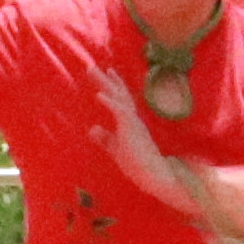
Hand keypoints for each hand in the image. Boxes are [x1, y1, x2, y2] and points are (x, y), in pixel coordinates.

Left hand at [90, 61, 184, 204]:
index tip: (108, 71)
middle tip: (91, 66)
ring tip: (93, 71)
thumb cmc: (138, 165)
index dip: (115, 85)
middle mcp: (133, 119)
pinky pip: (120, 112)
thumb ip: (106, 139)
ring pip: (118, 98)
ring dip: (105, 84)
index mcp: (130, 123)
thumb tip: (92, 129)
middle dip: (105, 80)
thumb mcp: (116, 150)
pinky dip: (110, 102)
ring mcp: (134, 123)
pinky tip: (99, 94)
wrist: (153, 177)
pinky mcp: (132, 129)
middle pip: (118, 94)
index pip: (122, 100)